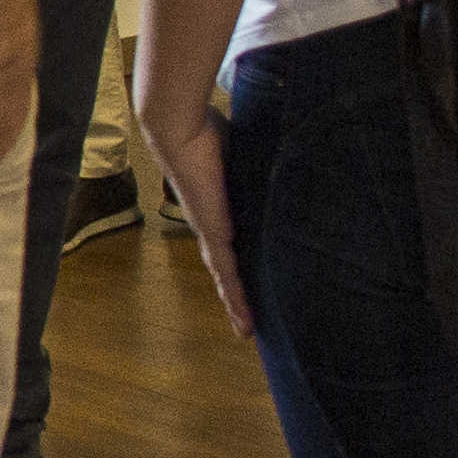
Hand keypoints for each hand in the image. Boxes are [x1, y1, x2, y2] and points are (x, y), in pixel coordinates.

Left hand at [153, 101, 247, 339]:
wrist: (179, 130)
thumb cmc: (207, 133)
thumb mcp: (240, 154)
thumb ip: (255, 162)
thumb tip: (279, 154)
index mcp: (216, 209)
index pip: (229, 244)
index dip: (237, 266)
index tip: (247, 284)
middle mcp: (210, 224)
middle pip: (224, 269)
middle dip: (235, 295)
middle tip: (246, 321)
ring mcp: (209, 230)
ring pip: (224, 276)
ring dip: (234, 303)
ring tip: (246, 327)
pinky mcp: (213, 232)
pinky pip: (226, 269)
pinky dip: (234, 293)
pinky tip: (242, 313)